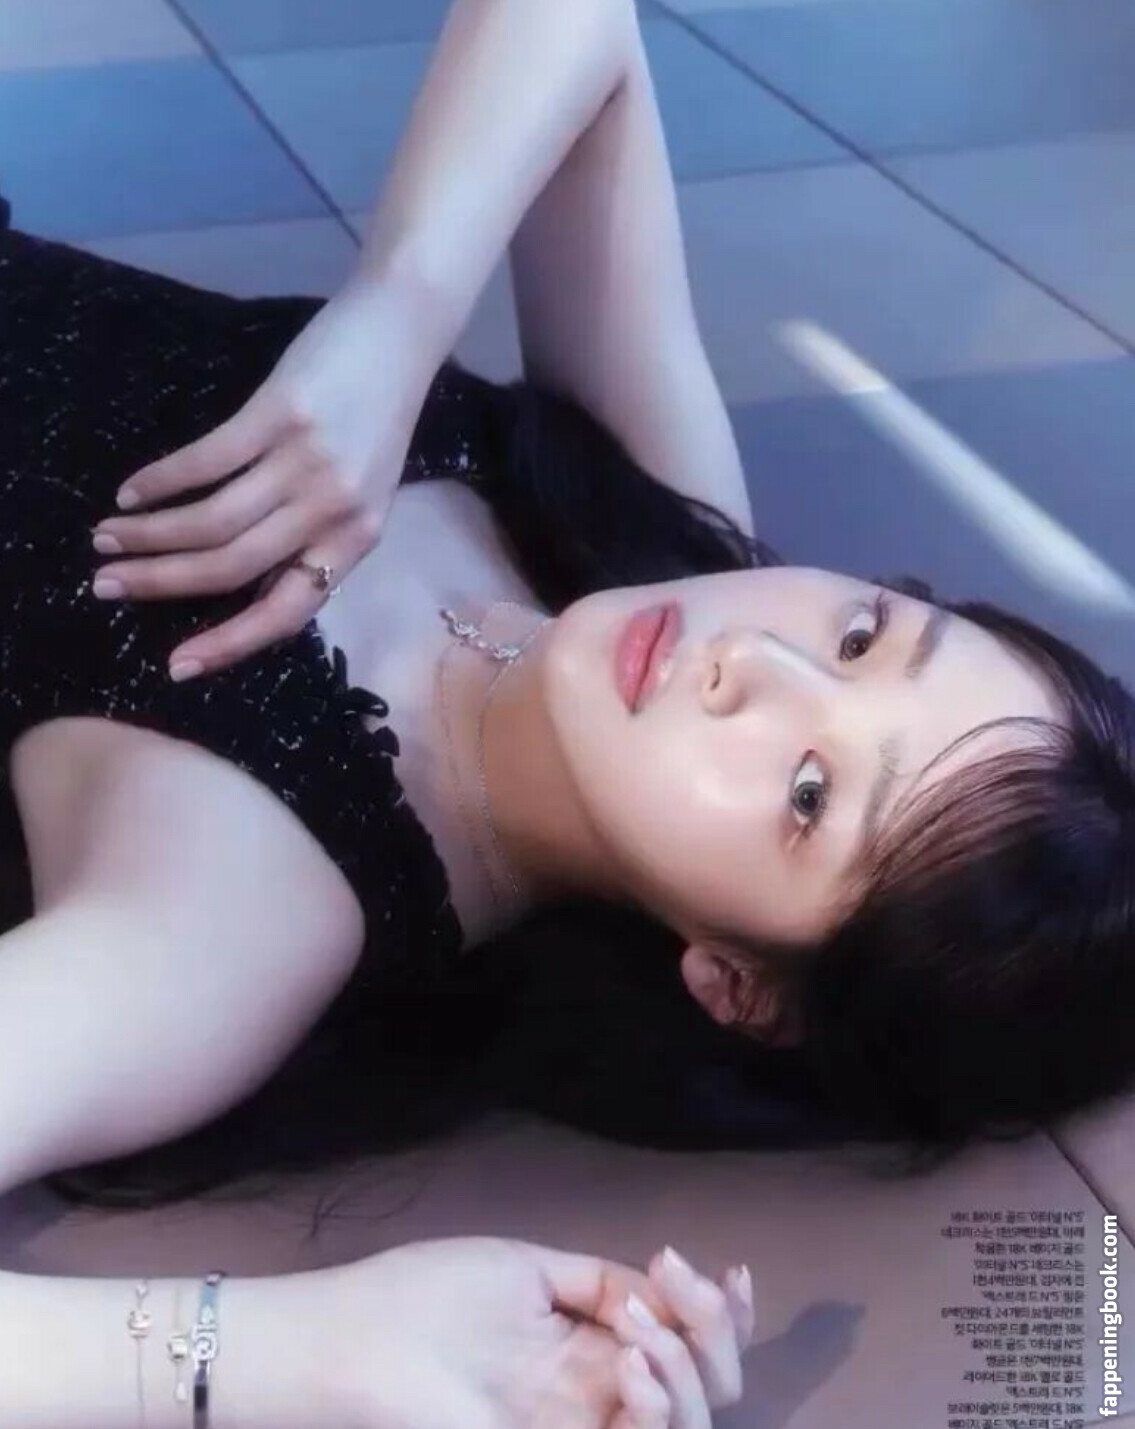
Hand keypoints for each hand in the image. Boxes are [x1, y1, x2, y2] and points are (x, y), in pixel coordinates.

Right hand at [91, 274, 432, 678]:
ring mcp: (307, 463)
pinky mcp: (280, 413)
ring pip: (213, 521)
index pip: (288, 612)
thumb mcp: (363, 491)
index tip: (177, 664)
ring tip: (108, 538)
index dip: (229, 643)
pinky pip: (207, 461)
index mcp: (357, 541)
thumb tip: (243, 578)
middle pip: (233, 568)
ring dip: (150, 535)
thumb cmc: (378, 416)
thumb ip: (314, 536)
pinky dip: (161, 480)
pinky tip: (131, 490)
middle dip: (162, 584)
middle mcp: (333, 511)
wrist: (403, 331)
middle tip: (107, 586)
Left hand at [322, 1235, 754, 1428]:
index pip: (685, 1345)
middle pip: (709, 1388)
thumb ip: (596, 1280)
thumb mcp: (525, 1272)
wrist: (355, 1342)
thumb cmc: (426, 1298)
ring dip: (687, 1365)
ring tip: (637, 1324)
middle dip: (716, 1331)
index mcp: (590, 1349)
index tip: (730, 1273)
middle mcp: (600, 1396)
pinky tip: (630, 1358)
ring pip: (693, 1424)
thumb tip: (659, 1286)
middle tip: (678, 1277)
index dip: (724, 1318)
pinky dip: (659, 1406)